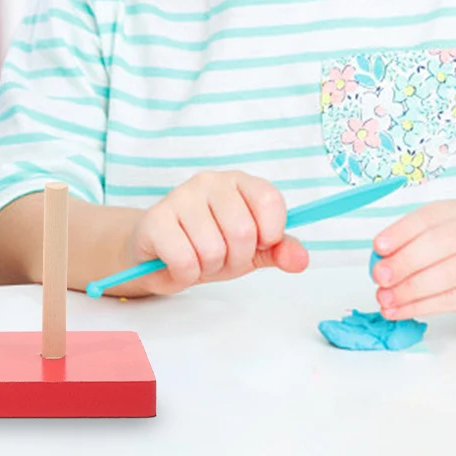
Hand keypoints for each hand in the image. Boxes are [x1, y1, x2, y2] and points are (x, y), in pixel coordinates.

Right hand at [122, 170, 308, 294]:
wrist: (158, 253)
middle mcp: (209, 181)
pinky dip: (185, 274)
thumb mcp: (251, 250)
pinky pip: (184, 260)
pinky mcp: (155, 219)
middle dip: (235, 259)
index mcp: (238, 182)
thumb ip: (279, 251)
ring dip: (208, 268)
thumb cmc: (208, 245)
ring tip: (197, 258)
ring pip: (212, 250)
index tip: (258, 243)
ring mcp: (179, 196)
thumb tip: (301, 259)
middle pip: (243, 232)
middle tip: (221, 257)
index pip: (269, 199)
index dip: (270, 233)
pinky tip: (177, 264)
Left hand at [373, 200, 455, 334]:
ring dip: (410, 290)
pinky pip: (454, 299)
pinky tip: (403, 310)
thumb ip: (413, 245)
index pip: (428, 217)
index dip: (400, 232)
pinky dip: (423, 307)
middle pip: (438, 244)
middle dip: (403, 262)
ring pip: (446, 275)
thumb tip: (380, 261)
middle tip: (379, 277)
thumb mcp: (442, 242)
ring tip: (386, 299)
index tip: (378, 247)